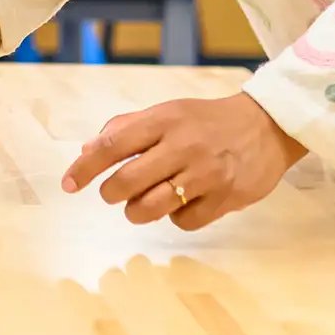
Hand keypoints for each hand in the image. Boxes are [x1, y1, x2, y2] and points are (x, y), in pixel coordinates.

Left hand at [61, 93, 306, 229]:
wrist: (266, 126)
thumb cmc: (205, 121)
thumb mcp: (167, 112)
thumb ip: (127, 128)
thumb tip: (87, 152)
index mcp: (163, 120)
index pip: (113, 145)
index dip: (85, 168)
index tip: (68, 185)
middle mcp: (183, 146)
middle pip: (127, 182)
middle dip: (111, 193)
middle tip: (112, 193)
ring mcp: (205, 174)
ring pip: (151, 207)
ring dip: (136, 211)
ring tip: (139, 205)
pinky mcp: (225, 198)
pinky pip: (184, 221)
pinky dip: (175, 218)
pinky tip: (180, 205)